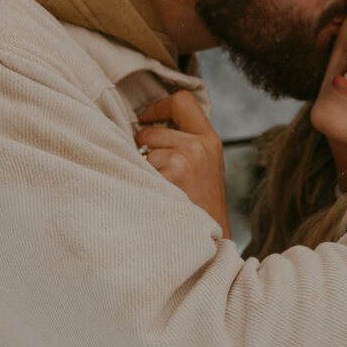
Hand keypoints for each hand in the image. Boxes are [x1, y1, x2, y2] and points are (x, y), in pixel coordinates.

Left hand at [136, 92, 230, 231]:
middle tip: (156, 175)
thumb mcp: (205, 167)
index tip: (144, 118)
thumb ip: (186, 143)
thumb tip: (145, 124)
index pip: (182, 101)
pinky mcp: (168, 178)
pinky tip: (150, 198)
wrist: (210, 246)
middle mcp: (198, 146)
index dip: (158, 106)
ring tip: (158, 190)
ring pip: (141, 150)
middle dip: (145, 149)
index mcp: (210, 140)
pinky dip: (137, 182)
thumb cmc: (201, 209)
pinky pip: (136, 168)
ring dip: (142, 168)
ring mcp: (183, 161)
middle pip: (152, 130)